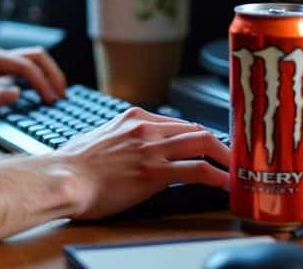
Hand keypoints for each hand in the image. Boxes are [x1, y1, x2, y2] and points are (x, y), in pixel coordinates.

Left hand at [0, 45, 67, 127]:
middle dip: (52, 72)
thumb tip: (15, 93)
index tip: (51, 100)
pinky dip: (39, 81)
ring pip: (32, 62)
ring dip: (48, 74)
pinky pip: (25, 73)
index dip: (42, 82)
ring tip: (59, 95)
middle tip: (63, 94)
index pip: (25, 65)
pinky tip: (45, 95)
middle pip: (35, 56)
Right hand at [55, 107, 229, 219]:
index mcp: (133, 117)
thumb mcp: (99, 138)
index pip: (177, 123)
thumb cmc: (73, 165)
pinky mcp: (154, 172)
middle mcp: (145, 128)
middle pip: (196, 129)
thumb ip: (121, 139)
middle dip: (220, 143)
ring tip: (239, 169)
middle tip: (234, 156)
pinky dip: (218, 177)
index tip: (210, 146)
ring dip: (226, 157)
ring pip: (203, 144)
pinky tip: (228, 184)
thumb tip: (128, 149)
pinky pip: (197, 171)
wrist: (63, 179)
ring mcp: (151, 149)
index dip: (198, 135)